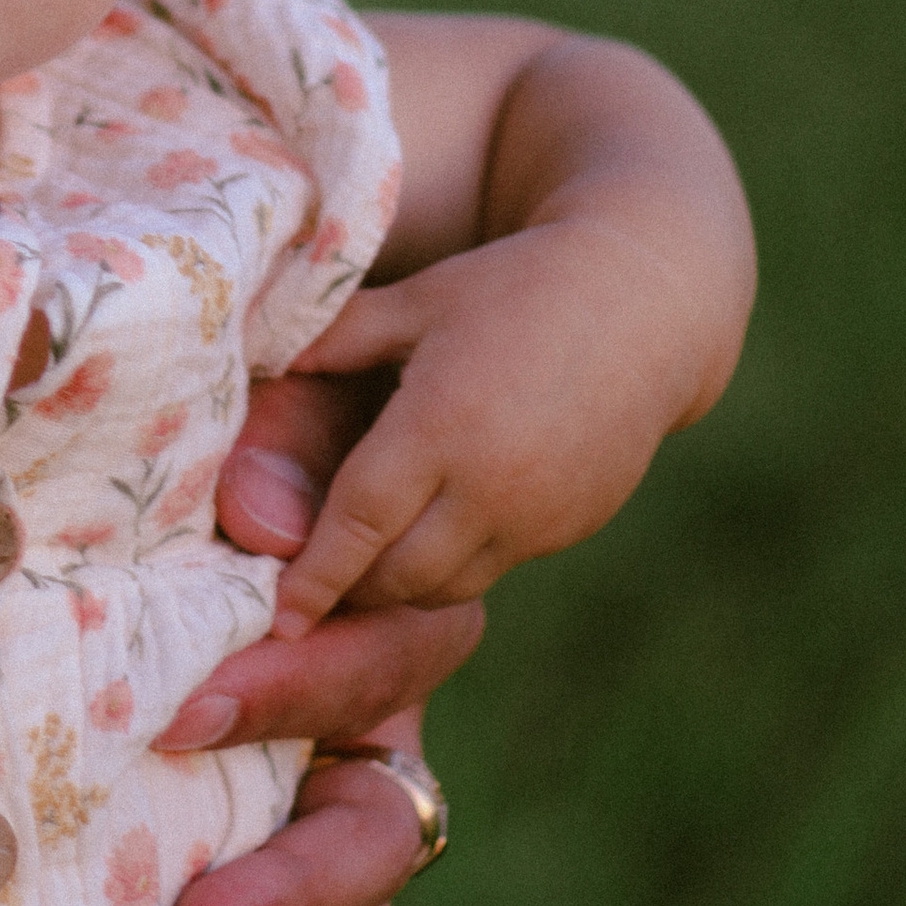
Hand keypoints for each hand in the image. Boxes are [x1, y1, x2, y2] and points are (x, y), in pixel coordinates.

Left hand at [154, 373, 481, 905]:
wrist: (318, 422)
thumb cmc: (288, 416)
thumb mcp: (301, 407)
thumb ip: (286, 446)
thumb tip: (261, 522)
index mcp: (389, 596)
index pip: (376, 655)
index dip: (294, 690)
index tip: (186, 714)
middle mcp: (381, 702)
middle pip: (381, 810)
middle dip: (294, 875)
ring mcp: (339, 767)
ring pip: (355, 878)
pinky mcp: (286, 811)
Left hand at [269, 212, 707, 635]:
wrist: (646, 305)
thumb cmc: (517, 287)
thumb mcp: (421, 299)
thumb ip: (338, 335)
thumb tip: (259, 357)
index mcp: (440, 425)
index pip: (358, 524)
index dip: (313, 576)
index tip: (278, 618)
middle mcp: (491, 485)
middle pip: (397, 575)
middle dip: (348, 587)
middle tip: (307, 582)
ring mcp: (538, 515)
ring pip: (446, 587)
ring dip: (399, 584)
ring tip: (362, 562)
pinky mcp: (572, 525)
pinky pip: (495, 568)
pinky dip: (452, 566)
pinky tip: (429, 533)